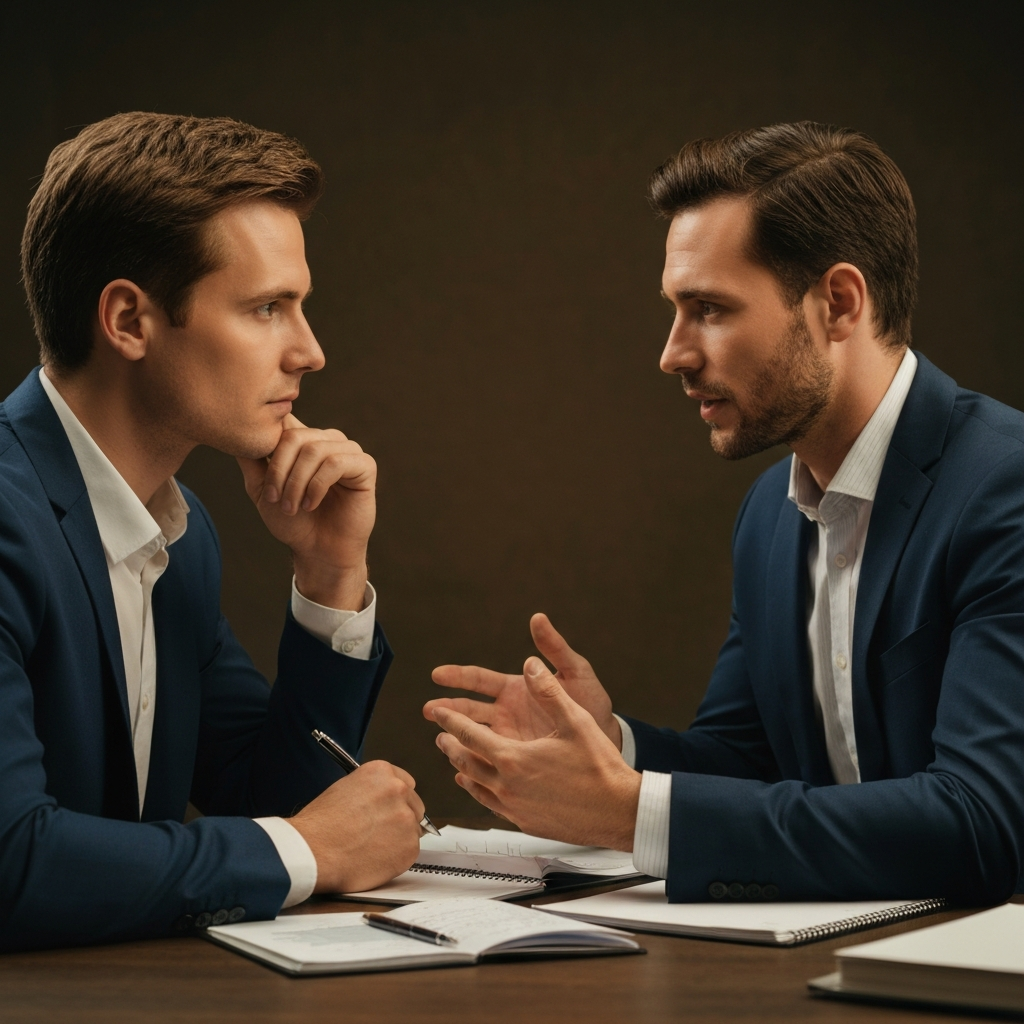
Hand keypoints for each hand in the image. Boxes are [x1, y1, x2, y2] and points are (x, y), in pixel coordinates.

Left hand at [237, 414, 375, 609]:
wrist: (318, 551)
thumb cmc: (293, 522)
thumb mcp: (263, 490)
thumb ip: (251, 462)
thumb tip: (234, 436)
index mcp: (305, 440)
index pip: (284, 421)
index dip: (268, 443)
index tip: (262, 477)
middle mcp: (327, 440)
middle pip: (295, 437)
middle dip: (280, 471)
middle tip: (276, 500)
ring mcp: (348, 451)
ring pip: (314, 450)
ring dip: (297, 482)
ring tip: (292, 507)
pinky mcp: (365, 466)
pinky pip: (336, 463)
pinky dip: (317, 486)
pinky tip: (311, 504)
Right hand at [288, 761, 424, 893]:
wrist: (313, 851)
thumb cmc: (320, 825)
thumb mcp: (344, 789)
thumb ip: (371, 791)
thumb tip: (381, 802)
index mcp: (382, 772)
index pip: (405, 783)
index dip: (395, 800)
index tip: (388, 810)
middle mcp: (399, 790)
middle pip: (414, 806)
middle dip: (400, 818)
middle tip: (380, 832)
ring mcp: (406, 818)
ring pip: (413, 830)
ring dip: (399, 838)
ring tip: (372, 847)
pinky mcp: (410, 846)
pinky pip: (410, 851)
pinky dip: (397, 857)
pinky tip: (375, 858)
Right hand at [424, 613, 621, 747]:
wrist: (608, 739)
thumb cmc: (593, 702)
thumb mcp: (576, 672)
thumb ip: (555, 648)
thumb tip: (538, 619)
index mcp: (516, 688)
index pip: (480, 680)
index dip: (458, 676)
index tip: (437, 674)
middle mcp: (508, 712)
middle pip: (469, 708)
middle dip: (447, 708)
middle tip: (429, 710)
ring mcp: (510, 737)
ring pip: (475, 735)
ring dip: (456, 735)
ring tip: (439, 739)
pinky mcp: (518, 759)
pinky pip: (490, 759)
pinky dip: (475, 762)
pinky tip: (461, 768)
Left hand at [430, 657, 640, 850]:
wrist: (618, 811)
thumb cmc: (599, 768)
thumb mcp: (574, 720)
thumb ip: (548, 690)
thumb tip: (531, 665)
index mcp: (514, 758)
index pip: (471, 735)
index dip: (450, 720)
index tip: (437, 712)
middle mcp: (508, 785)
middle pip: (466, 763)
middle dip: (450, 747)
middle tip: (440, 737)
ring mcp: (515, 808)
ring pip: (476, 788)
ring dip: (463, 771)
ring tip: (456, 764)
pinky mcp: (526, 823)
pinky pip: (493, 806)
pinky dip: (481, 794)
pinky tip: (484, 791)